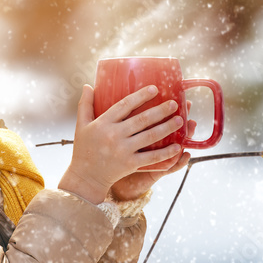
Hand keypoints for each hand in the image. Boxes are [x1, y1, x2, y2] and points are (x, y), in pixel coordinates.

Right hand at [58, 85, 185, 203]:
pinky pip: (151, 157)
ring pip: (150, 136)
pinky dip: (166, 153)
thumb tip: (88, 85)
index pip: (125, 105)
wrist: (85, 177)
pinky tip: (178, 147)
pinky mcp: (130, 164)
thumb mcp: (81, 125)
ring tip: (181, 120)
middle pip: (142, 119)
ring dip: (167, 127)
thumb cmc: (84, 148)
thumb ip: (85, 104)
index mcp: (103, 123)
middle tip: (174, 103)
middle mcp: (114, 135)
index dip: (141, 95)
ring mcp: (123, 150)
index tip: (155, 88)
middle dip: (160, 110)